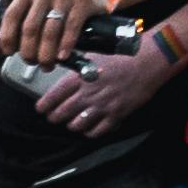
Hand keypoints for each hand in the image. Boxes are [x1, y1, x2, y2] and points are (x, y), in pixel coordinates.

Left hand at [0, 0, 145, 74]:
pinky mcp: (82, 2)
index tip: (9, 52)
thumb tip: (13, 49)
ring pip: (50, 31)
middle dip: (29, 51)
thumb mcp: (38, 7)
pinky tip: (62, 56)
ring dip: (46, 54)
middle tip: (32, 62)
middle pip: (30, 28)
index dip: (8, 38)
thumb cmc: (59, 5)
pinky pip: (71, 28)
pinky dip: (65, 45)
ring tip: (47, 64)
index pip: (11, 16)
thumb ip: (25, 23)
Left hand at [25, 30, 178, 138]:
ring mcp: (102, 106)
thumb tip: (62, 69)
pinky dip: (90, 132)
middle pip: (62, 113)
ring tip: (70, 123)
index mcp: (81, 77)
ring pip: (77, 125)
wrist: (147, 61)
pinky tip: (88, 129)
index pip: (54, 96)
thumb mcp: (94, 55)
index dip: (44, 105)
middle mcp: (88, 94)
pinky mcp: (116, 115)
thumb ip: (77, 66)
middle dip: (54, 117)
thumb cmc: (121, 55)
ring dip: (71, 125)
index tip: (40, 109)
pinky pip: (97, 131)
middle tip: (53, 117)